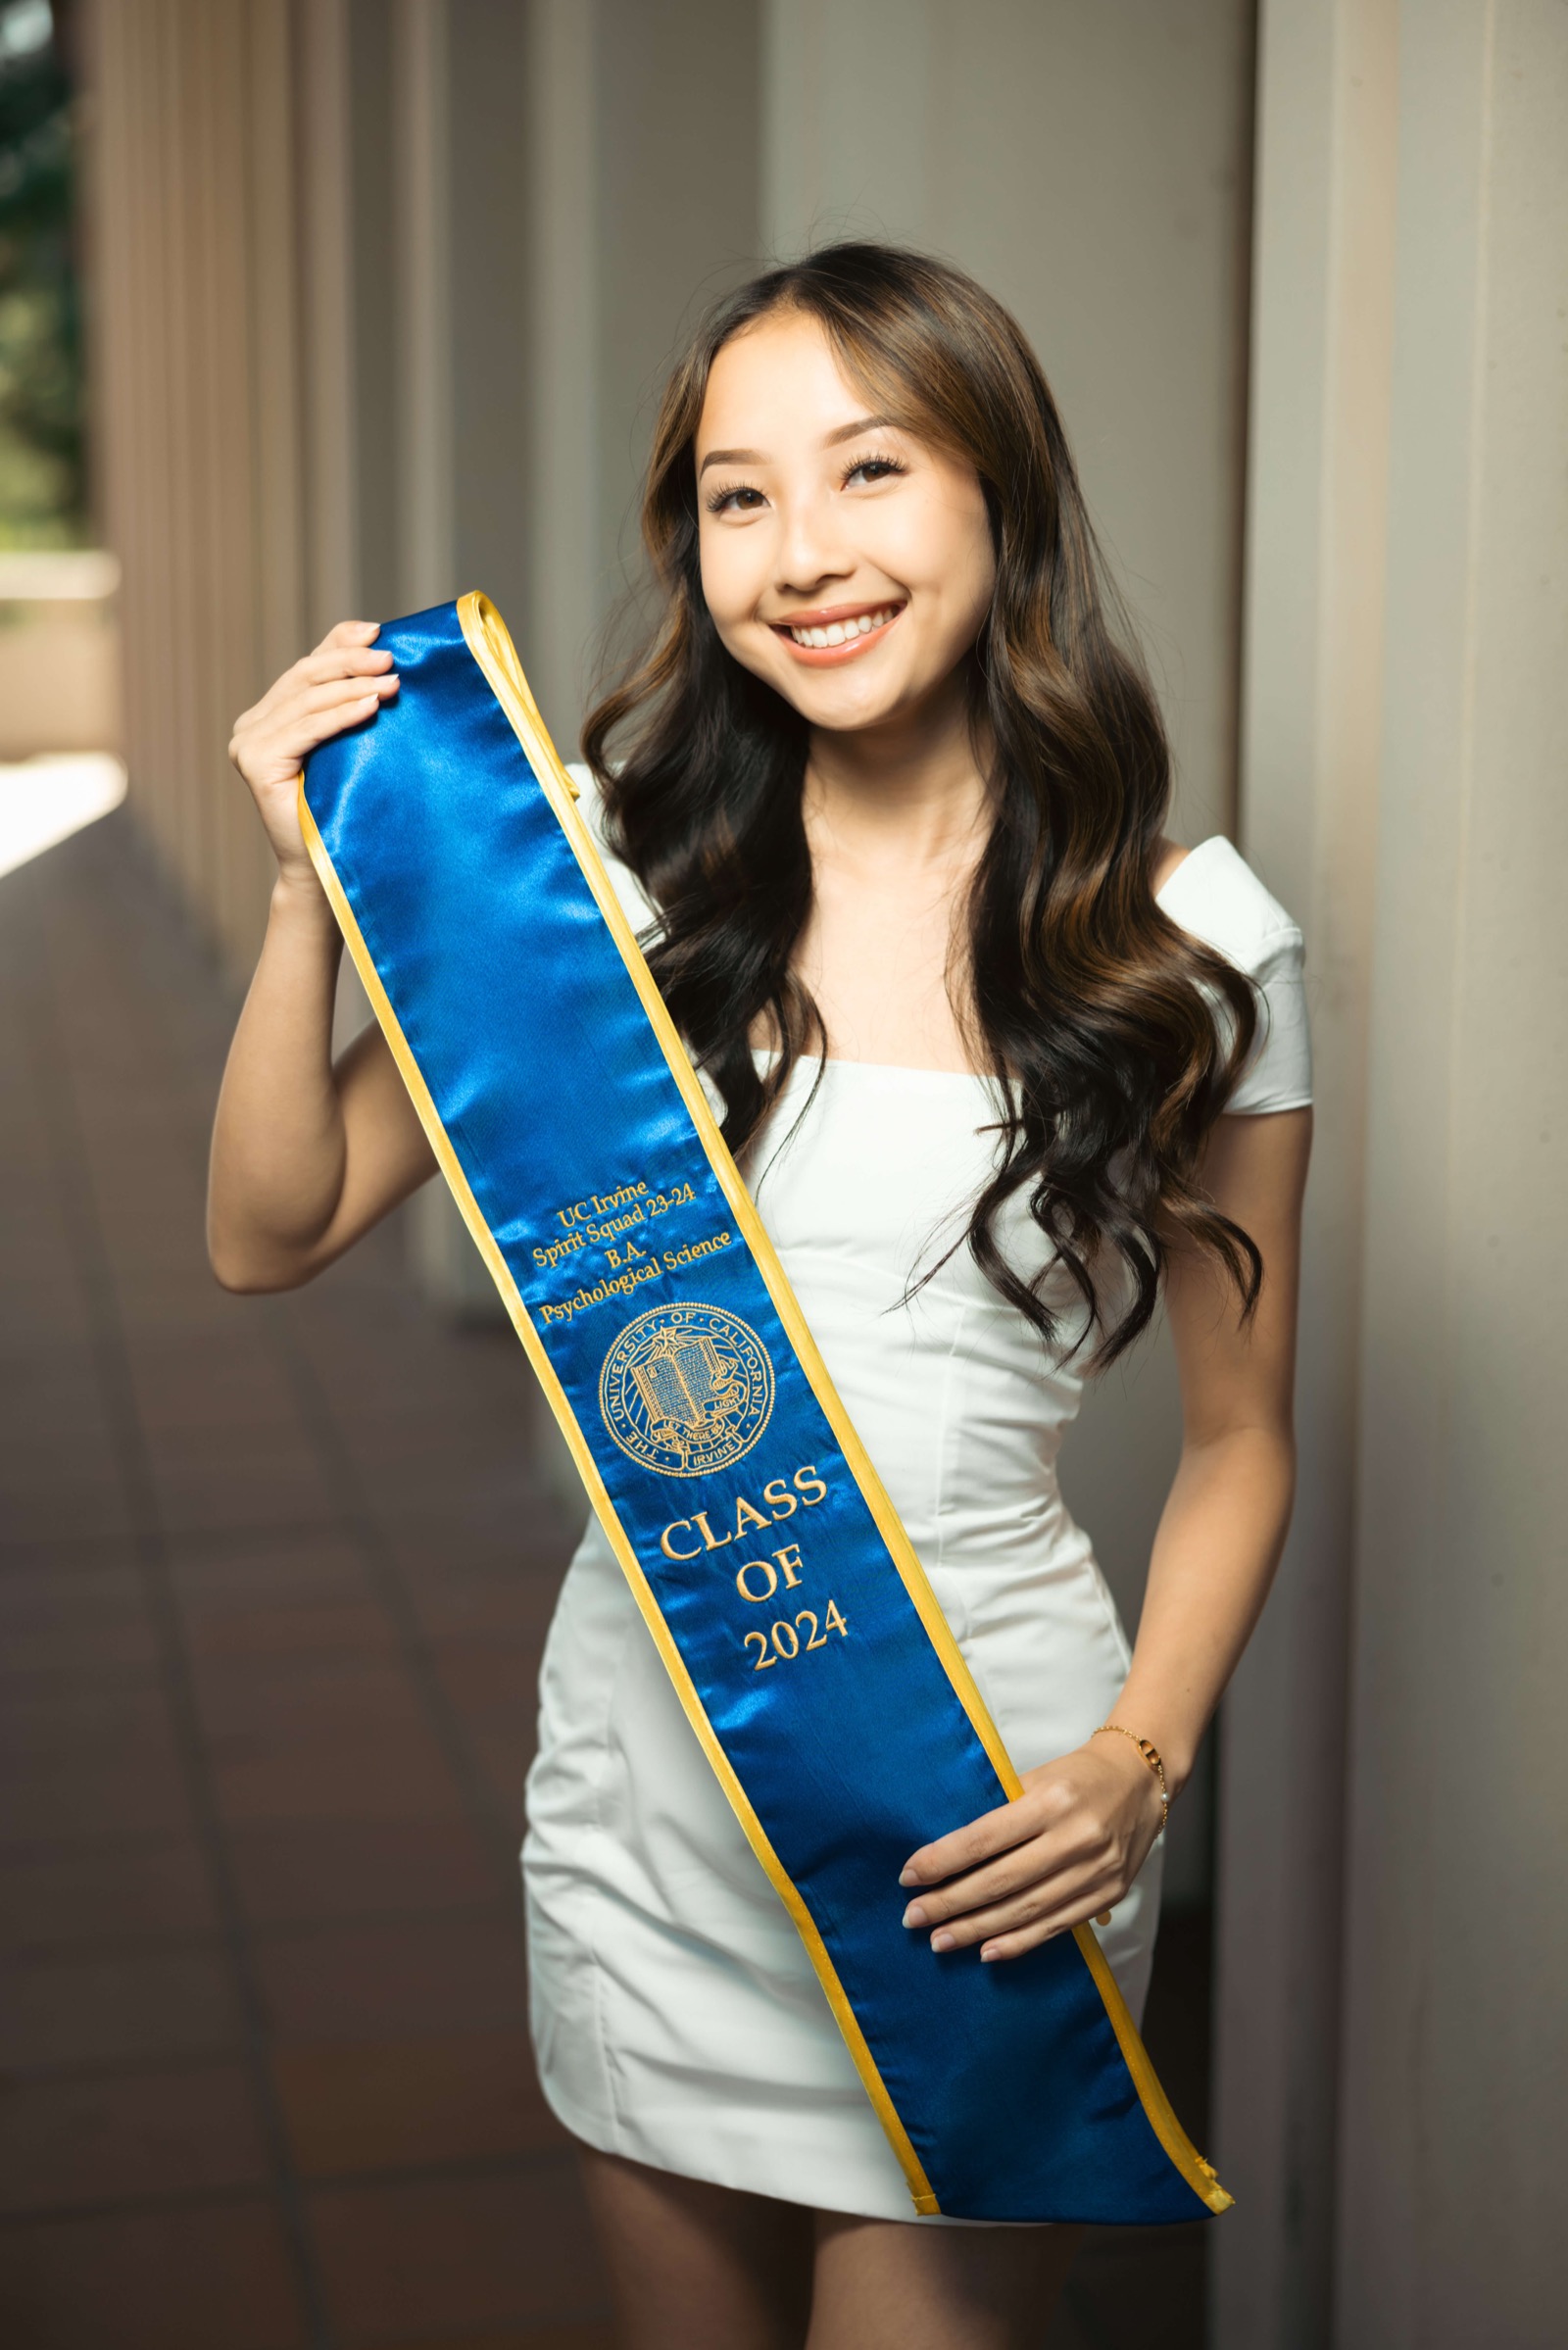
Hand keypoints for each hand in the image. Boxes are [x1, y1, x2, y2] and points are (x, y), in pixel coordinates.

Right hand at [228, 620, 398, 883]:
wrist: (327, 869)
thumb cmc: (346, 809)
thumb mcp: (350, 746)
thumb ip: (350, 704)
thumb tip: (381, 651)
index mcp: (269, 717)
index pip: (307, 667)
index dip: (340, 644)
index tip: (379, 632)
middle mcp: (251, 726)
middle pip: (305, 676)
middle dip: (351, 662)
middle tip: (392, 659)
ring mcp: (248, 745)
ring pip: (307, 700)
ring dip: (353, 686)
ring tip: (391, 681)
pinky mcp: (257, 764)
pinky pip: (306, 729)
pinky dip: (340, 715)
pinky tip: (370, 706)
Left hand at [898, 1735, 1164, 1962]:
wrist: (1142, 1780)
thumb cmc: (1079, 1775)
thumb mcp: (1036, 1778)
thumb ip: (1000, 1813)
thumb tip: (946, 1854)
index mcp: (1050, 1801)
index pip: (983, 1839)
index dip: (942, 1861)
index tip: (909, 1877)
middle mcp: (1074, 1838)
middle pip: (999, 1881)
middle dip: (950, 1903)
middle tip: (913, 1918)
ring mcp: (1095, 1871)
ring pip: (1024, 1910)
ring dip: (976, 1930)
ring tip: (940, 1940)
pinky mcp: (1108, 1895)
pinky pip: (1055, 1926)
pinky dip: (1018, 1942)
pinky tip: (987, 1951)